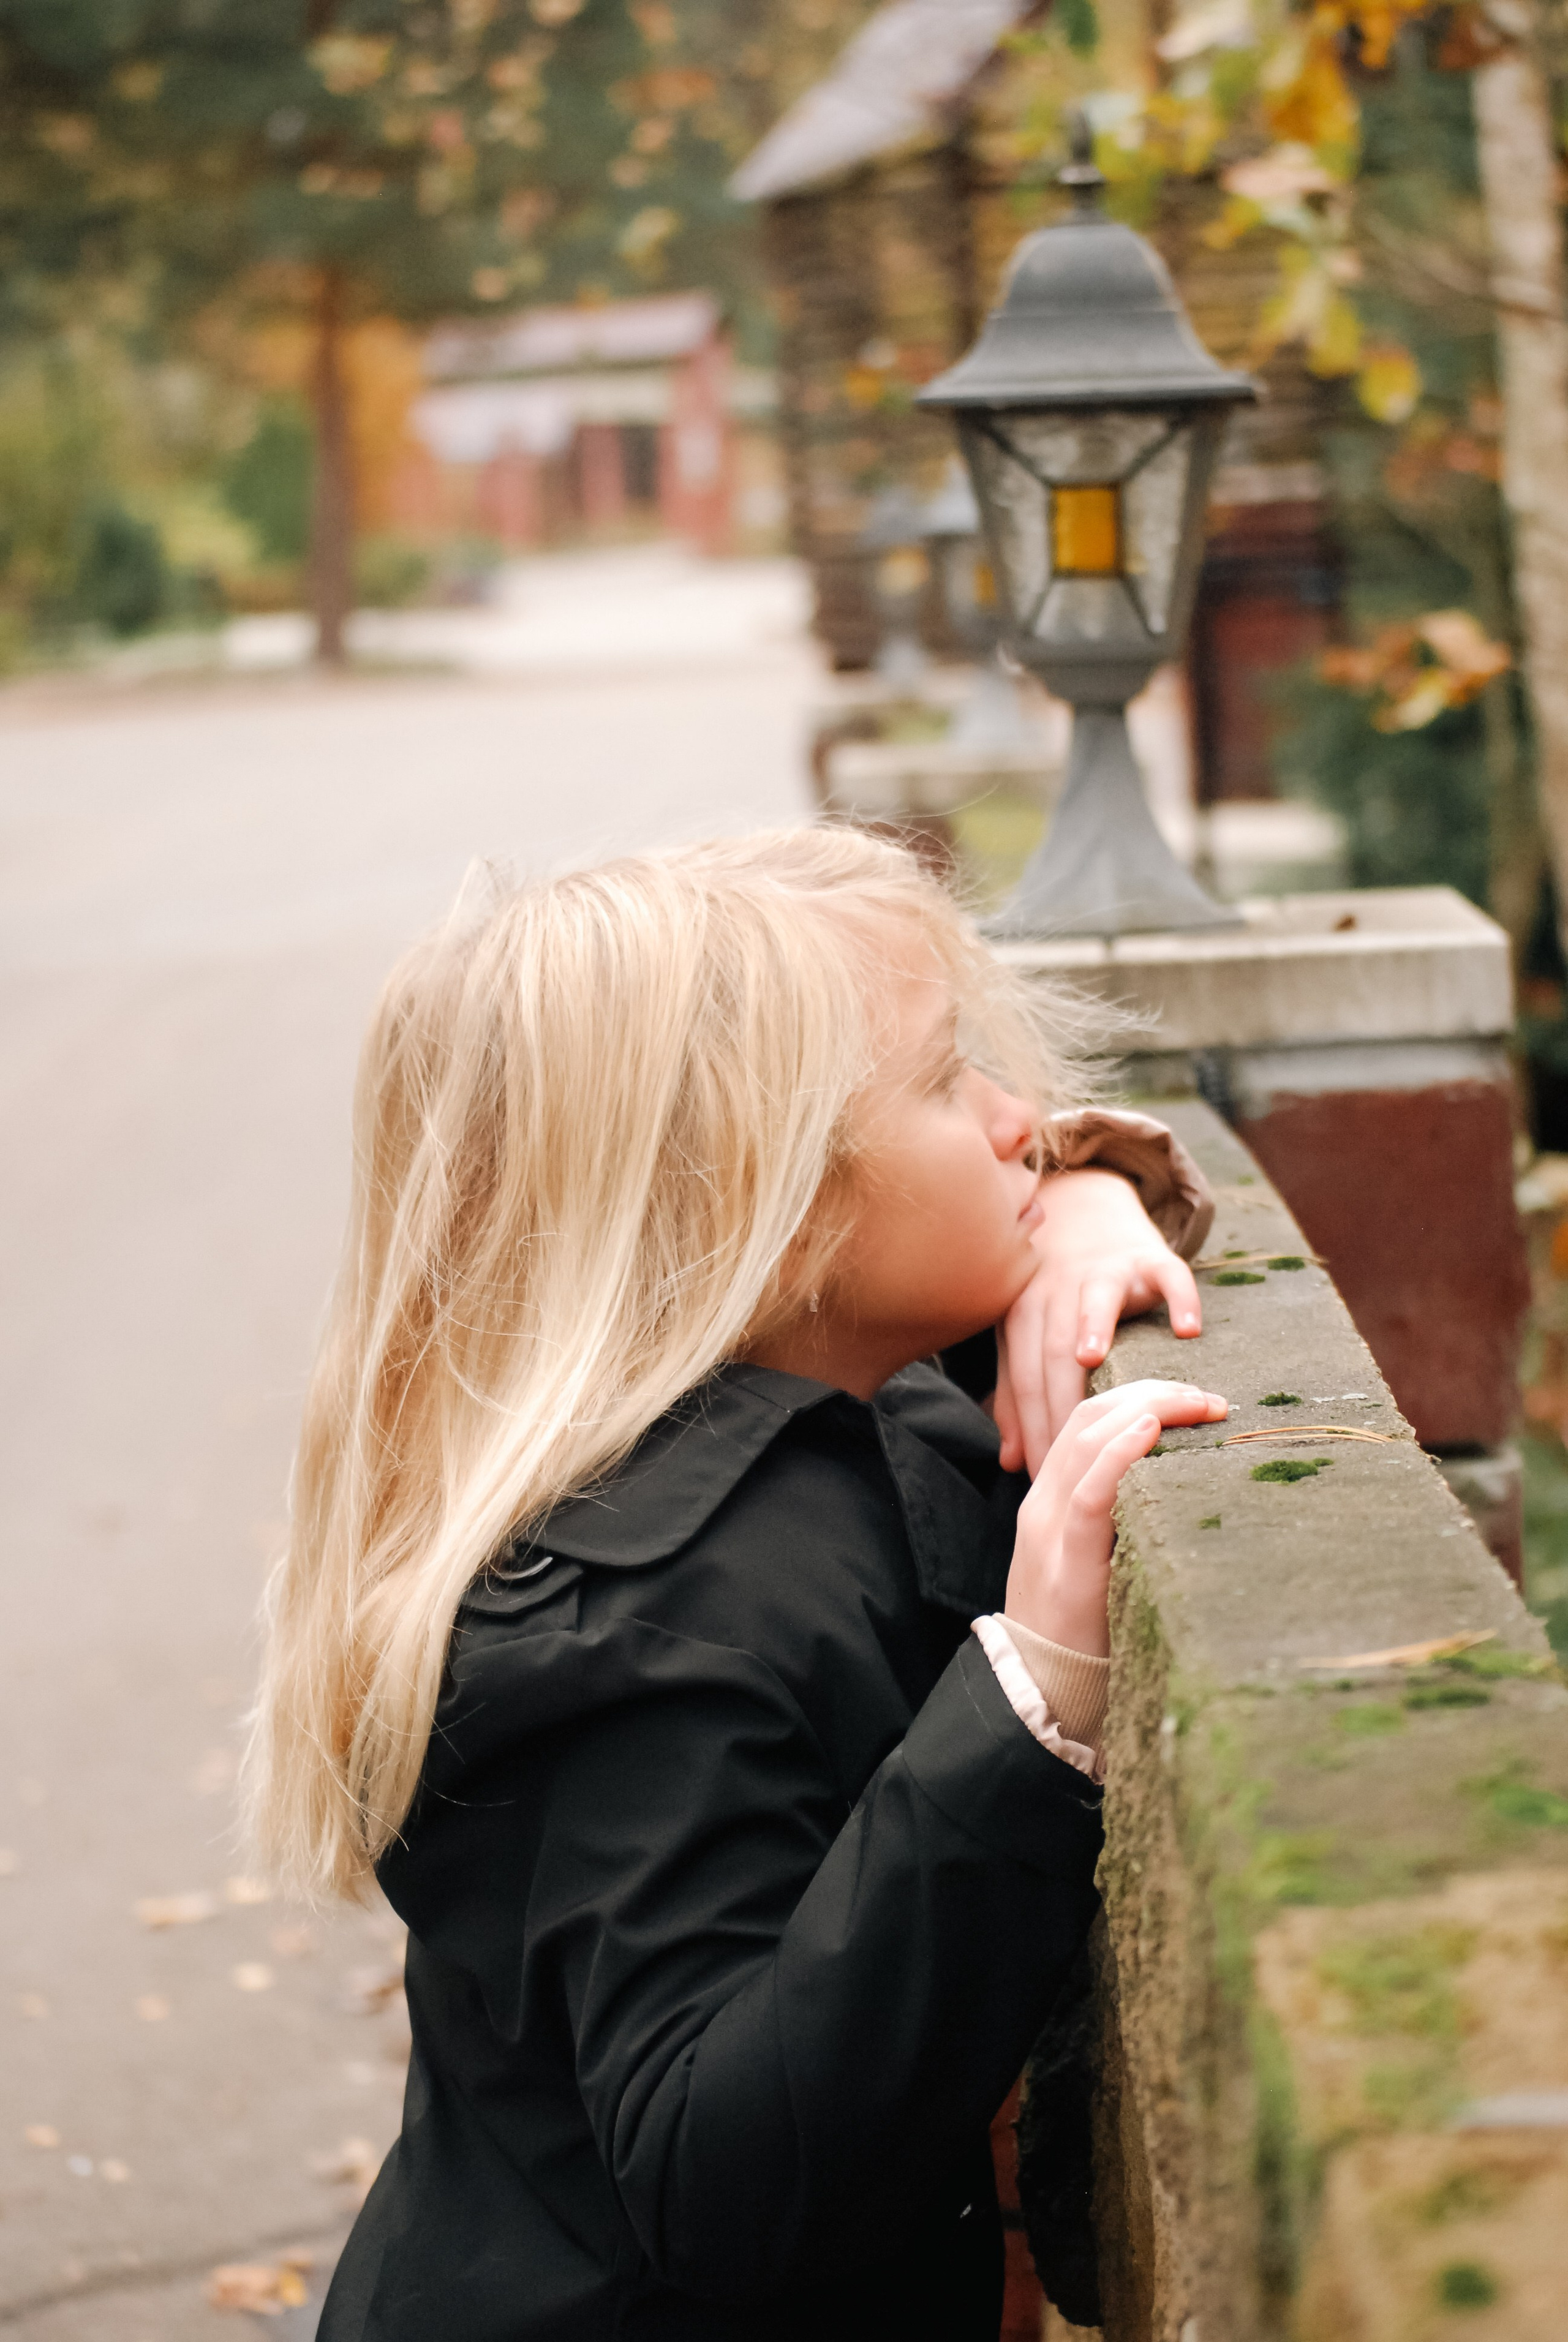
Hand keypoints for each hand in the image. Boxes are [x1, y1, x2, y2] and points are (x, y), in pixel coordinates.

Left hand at [995, 1169, 1202, 1474]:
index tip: (1041, 1476)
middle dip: (1061, 1404)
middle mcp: (1057, 1287)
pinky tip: (1188, 1330)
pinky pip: (1166, 1272)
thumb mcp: (1027, 1339)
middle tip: (1077, 1456)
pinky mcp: (1148, 1256)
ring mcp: (1104, 1269)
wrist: (1088, 1217)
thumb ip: (1017, 1395)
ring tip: (1093, 1360)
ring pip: (1095, 1299)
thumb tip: (1010, 1462)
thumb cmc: (1057, 1297)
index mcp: (1022, 1312)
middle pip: (1054, 1347)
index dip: (1030, 1427)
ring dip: (1093, 1324)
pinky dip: (1179, 1296)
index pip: (1023, 1377)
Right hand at [1004, 1379, 1227, 1655]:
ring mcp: (1049, 1533)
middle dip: (1150, 1394)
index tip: (1193, 1396)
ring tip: (1196, 1404)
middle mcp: (1043, 1505)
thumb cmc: (1082, 1630)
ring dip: (1148, 1411)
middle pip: (1088, 1418)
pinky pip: (1088, 1497)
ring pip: (1087, 1443)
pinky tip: (1148, 1432)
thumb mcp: (1096, 1561)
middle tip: (1208, 1397)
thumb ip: (1118, 1521)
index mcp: (1050, 1500)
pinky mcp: (1068, 1568)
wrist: (1041, 1691)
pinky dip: (1118, 1456)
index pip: (1085, 1421)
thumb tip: (1182, 1488)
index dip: (1138, 1395)